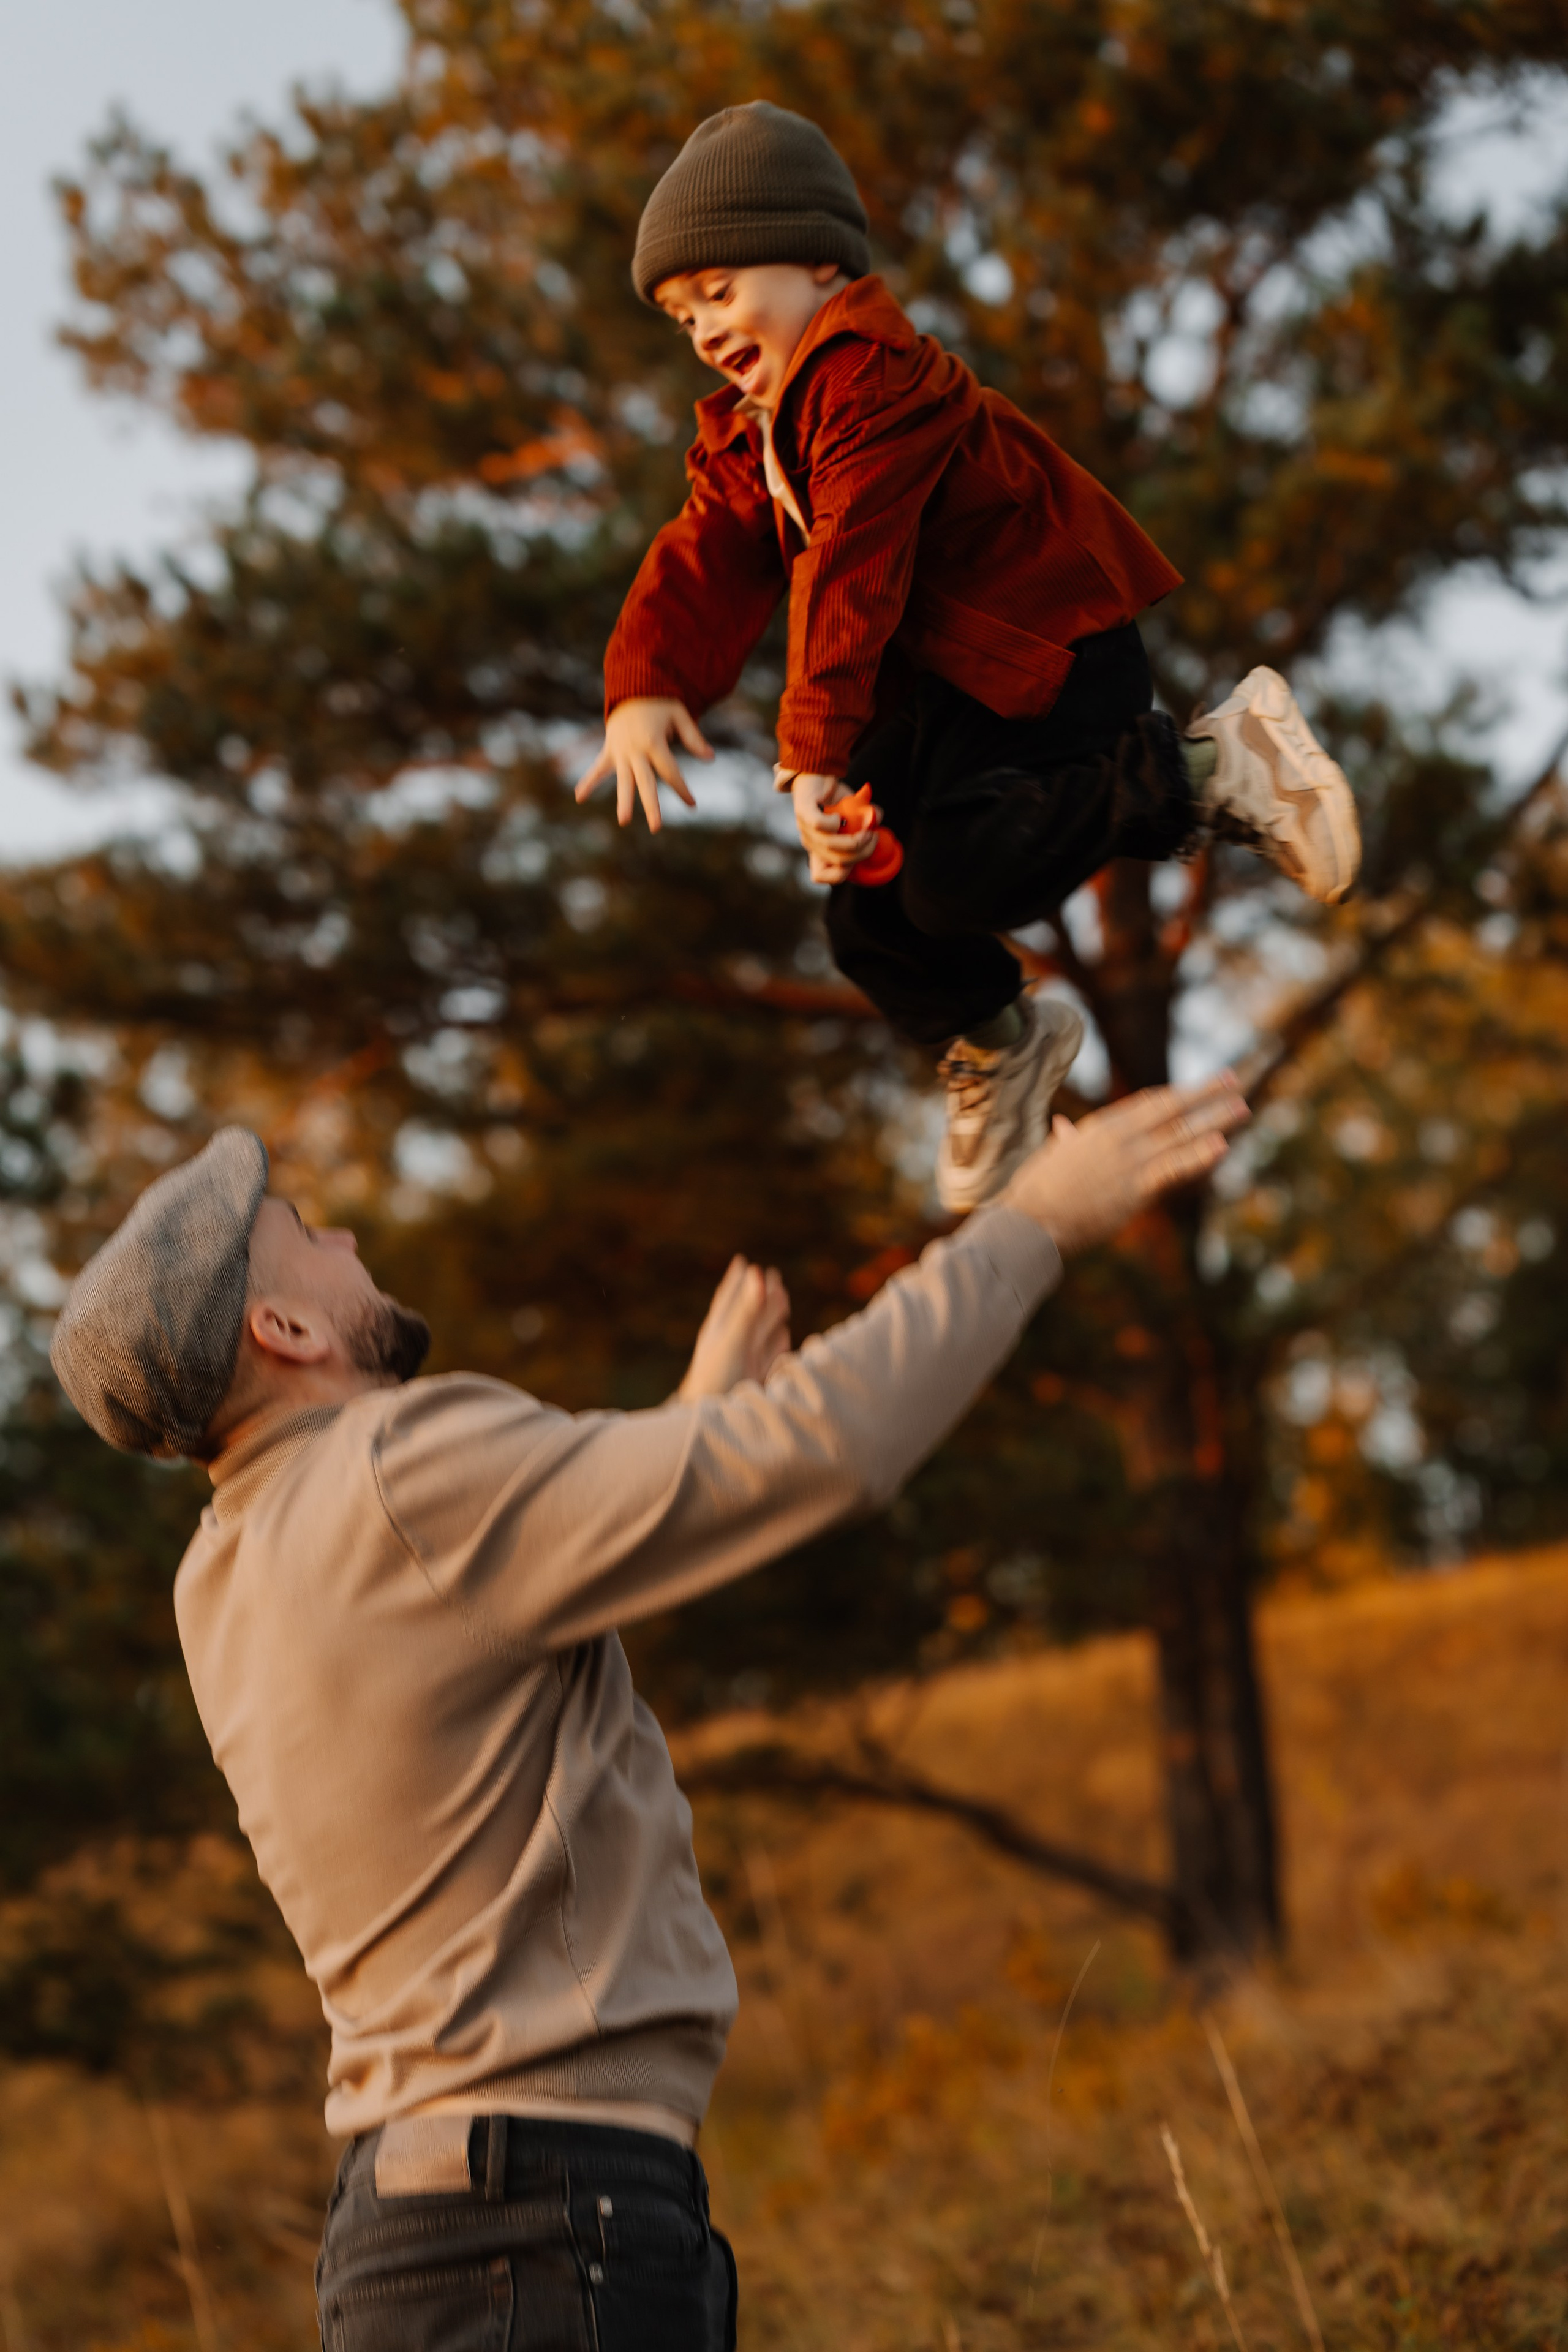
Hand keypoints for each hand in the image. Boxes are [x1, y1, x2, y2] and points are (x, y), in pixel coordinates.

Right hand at [575, 698, 713, 833]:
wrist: (630, 687)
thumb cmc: (659, 703)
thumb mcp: (679, 715)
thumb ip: (693, 738)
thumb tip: (710, 758)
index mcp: (654, 742)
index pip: (670, 772)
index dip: (682, 789)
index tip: (692, 805)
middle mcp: (636, 750)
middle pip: (645, 782)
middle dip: (651, 805)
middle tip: (656, 827)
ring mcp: (620, 752)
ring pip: (622, 780)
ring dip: (623, 801)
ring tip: (623, 821)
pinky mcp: (609, 751)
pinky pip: (598, 768)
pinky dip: (588, 781)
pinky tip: (579, 797)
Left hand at [677, 1256, 791, 1399]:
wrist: (713, 1422)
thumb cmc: (717, 1379)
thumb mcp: (734, 1340)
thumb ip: (747, 1310)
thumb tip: (758, 1273)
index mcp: (719, 1331)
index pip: (729, 1299)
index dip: (737, 1281)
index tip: (742, 1262)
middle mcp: (730, 1344)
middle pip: (748, 1313)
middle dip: (761, 1294)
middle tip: (773, 1275)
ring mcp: (743, 1362)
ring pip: (760, 1332)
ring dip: (772, 1315)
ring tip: (783, 1299)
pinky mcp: (754, 1380)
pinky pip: (769, 1355)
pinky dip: (778, 1343)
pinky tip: (784, 1336)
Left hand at [792, 772, 878, 884]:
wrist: (815, 772)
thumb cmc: (834, 796)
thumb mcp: (854, 813)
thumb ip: (866, 820)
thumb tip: (877, 821)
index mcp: (818, 849)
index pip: (821, 876)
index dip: (844, 872)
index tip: (860, 855)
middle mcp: (810, 842)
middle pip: (837, 861)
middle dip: (862, 853)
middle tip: (873, 837)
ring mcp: (804, 828)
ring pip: (830, 845)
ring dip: (855, 840)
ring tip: (867, 829)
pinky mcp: (803, 811)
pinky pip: (820, 825)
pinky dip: (835, 823)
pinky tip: (840, 816)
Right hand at [1002, 1073, 1249, 1256]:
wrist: (1031, 1220)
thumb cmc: (1036, 1192)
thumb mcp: (1052, 1156)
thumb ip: (1065, 1140)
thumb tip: (1063, 1128)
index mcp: (1100, 1127)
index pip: (1148, 1103)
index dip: (1178, 1094)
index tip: (1200, 1088)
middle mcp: (1119, 1136)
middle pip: (1172, 1109)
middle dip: (1205, 1094)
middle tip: (1233, 1081)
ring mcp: (1130, 1160)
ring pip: (1182, 1133)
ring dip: (1215, 1119)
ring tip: (1242, 1108)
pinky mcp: (1136, 1187)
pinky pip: (1176, 1167)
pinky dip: (1200, 1155)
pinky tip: (1223, 1145)